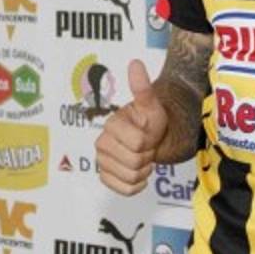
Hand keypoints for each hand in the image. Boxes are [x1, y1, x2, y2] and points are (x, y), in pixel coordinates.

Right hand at [94, 59, 168, 195]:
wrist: (153, 137)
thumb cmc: (151, 120)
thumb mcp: (151, 104)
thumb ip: (142, 87)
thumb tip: (136, 63)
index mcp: (111, 125)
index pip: (138, 143)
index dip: (149, 141)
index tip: (147, 133)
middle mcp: (101, 143)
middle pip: (134, 162)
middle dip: (147, 156)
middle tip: (146, 146)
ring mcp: (102, 162)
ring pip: (131, 177)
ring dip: (144, 170)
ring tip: (143, 157)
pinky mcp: (106, 178)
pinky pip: (126, 190)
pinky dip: (138, 184)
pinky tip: (139, 172)